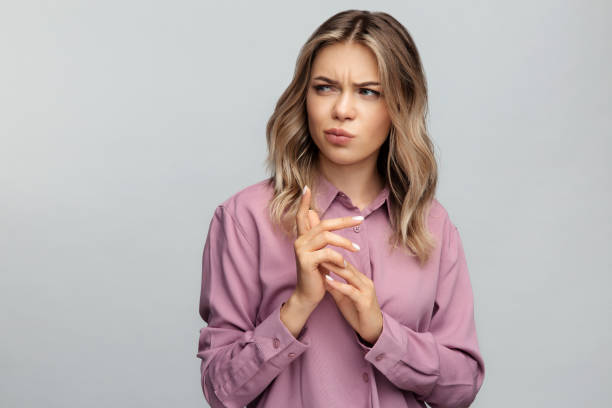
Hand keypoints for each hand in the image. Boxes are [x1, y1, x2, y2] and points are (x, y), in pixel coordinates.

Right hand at [292, 185, 363, 307]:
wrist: (308, 296)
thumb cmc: (316, 274)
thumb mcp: (319, 252)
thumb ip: (318, 235)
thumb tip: (315, 212)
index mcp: (303, 238)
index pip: (301, 216)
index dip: (303, 202)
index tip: (306, 188)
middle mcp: (299, 241)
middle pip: (323, 224)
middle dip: (343, 221)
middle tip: (360, 219)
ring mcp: (301, 251)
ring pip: (326, 237)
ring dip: (344, 242)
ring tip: (356, 249)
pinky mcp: (305, 262)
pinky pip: (326, 253)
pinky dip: (338, 258)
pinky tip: (344, 265)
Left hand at [307, 209, 382, 343]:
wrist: (372, 331)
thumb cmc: (358, 313)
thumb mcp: (344, 297)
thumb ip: (335, 286)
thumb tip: (323, 276)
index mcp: (360, 279)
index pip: (345, 263)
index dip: (331, 256)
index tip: (317, 250)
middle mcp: (364, 281)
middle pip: (347, 265)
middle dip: (331, 257)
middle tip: (317, 250)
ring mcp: (366, 291)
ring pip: (349, 275)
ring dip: (334, 267)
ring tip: (320, 260)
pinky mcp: (364, 302)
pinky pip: (350, 291)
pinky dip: (338, 285)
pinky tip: (327, 281)